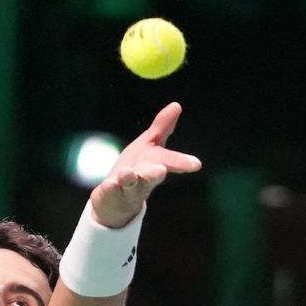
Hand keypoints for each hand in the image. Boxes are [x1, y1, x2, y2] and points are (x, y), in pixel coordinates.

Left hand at [90, 102, 201, 227]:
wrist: (116, 200)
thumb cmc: (138, 168)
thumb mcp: (150, 145)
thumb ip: (162, 127)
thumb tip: (177, 105)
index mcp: (155, 165)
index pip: (169, 162)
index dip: (182, 162)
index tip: (196, 164)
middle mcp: (143, 179)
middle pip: (150, 176)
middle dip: (154, 173)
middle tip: (160, 171)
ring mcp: (126, 189)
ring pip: (130, 185)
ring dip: (129, 178)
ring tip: (127, 172)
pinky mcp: (110, 195)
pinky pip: (110, 193)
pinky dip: (110, 188)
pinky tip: (109, 184)